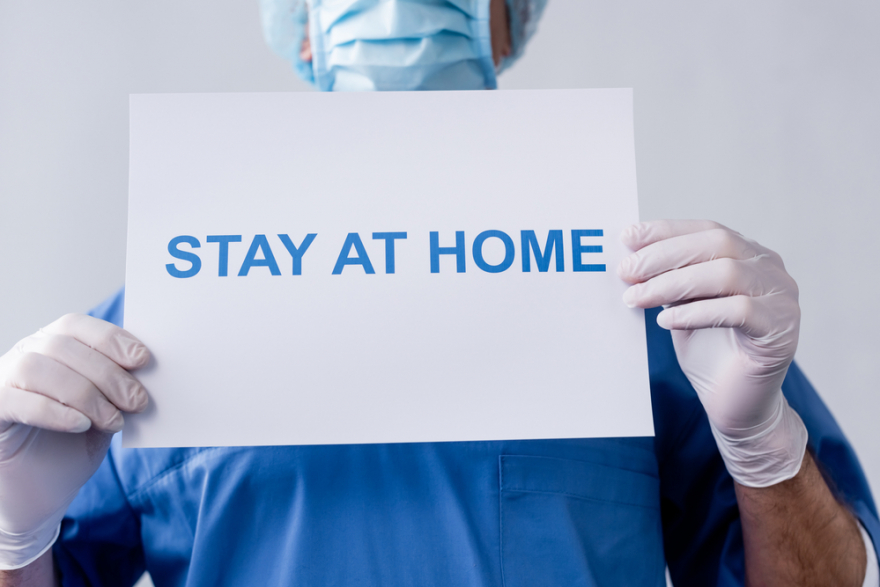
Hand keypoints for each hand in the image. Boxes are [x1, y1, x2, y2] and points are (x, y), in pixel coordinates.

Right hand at [0, 314, 149, 569]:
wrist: (40, 496)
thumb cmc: (74, 448)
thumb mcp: (104, 412)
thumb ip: (118, 388)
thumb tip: (151, 371)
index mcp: (51, 347)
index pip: (75, 325)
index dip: (110, 338)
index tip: (143, 359)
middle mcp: (22, 357)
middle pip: (62, 346)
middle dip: (107, 373)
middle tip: (137, 401)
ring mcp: (1, 381)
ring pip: (37, 367)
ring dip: (84, 393)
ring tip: (112, 420)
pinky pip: (15, 400)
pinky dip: (53, 410)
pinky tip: (80, 425)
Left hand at [618, 220, 806, 486]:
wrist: (736, 406)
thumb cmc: (710, 353)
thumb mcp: (681, 307)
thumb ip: (668, 280)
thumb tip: (630, 258)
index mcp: (750, 256)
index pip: (707, 231)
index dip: (666, 231)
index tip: (627, 236)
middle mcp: (771, 271)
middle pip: (718, 245)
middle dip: (664, 255)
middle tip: (626, 271)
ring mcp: (782, 299)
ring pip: (726, 274)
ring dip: (673, 284)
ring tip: (637, 298)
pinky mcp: (781, 330)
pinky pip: (738, 311)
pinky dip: (696, 313)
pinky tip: (666, 323)